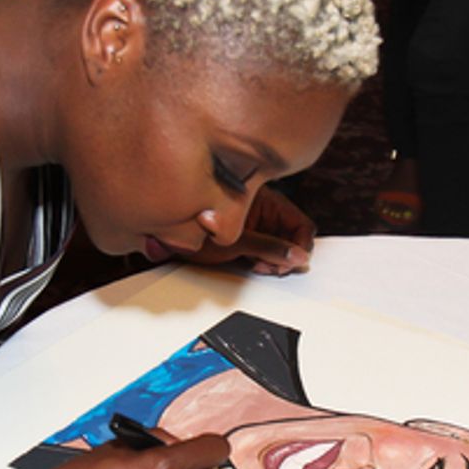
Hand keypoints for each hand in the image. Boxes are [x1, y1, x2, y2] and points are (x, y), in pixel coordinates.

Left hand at [186, 186, 315, 275]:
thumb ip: (269, 248)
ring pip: (280, 244)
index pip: (301, 224)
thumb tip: (296, 256)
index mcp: (266, 200)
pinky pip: (266, 248)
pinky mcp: (248, 234)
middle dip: (285, 255)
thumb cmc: (195, 230)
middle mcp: (263, 209)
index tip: (290, 263)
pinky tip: (251, 263)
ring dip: (273, 259)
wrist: (168, 235)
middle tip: (269, 267)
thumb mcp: (236, 243)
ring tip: (257, 265)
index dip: (300, 246)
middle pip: (292, 235)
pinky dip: (263, 259)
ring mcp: (256, 222)